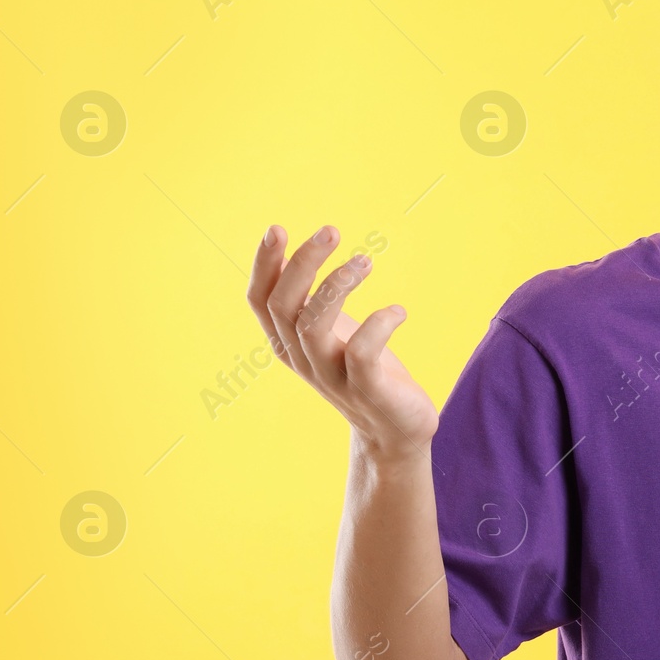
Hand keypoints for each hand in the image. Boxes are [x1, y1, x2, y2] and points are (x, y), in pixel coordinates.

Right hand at [246, 224, 437, 460]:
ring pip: (313, 326)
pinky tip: (399, 311)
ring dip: (336, 286)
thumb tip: (287, 251)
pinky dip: (379, 325)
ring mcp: (333, 376)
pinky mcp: (368, 389)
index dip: (264, 265)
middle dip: (303, 263)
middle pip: (284, 306)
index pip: (260, 300)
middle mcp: (303, 359)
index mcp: (288, 342)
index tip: (278, 229)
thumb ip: (307, 299)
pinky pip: (361, 354)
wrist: (393, 430)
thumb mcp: (329, 330)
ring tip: (364, 261)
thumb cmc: (360, 368)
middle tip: (331, 231)